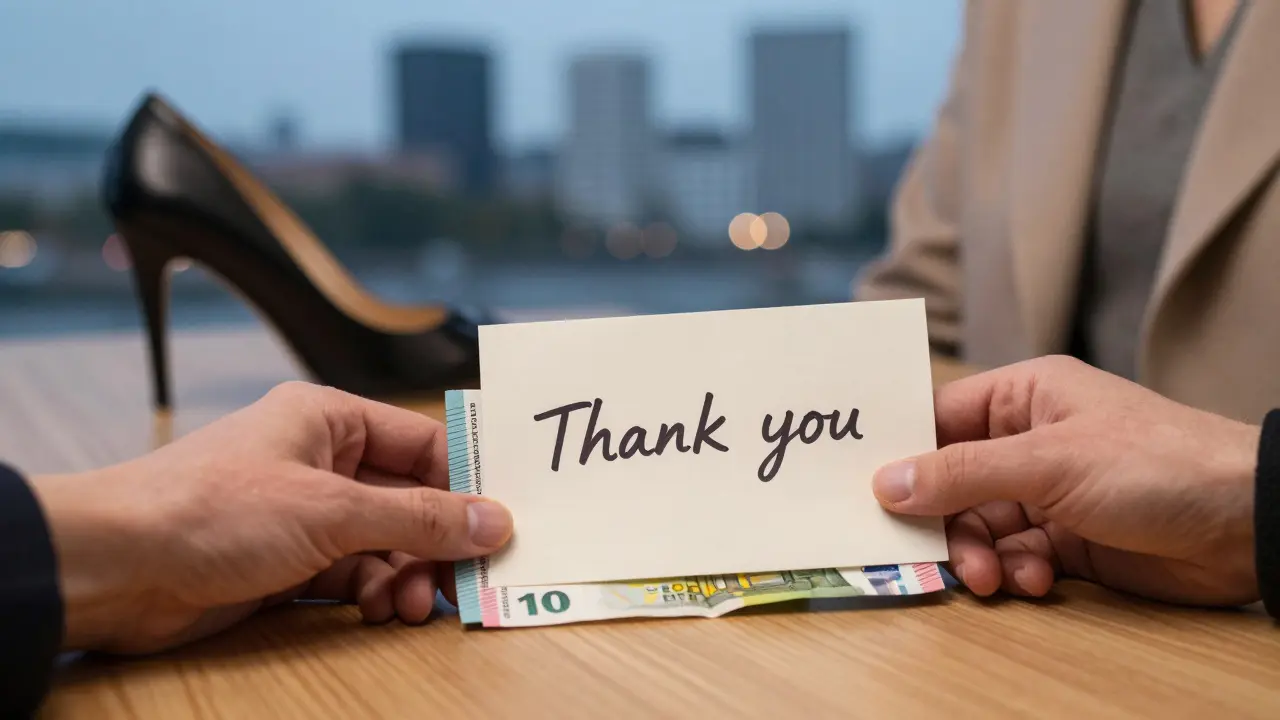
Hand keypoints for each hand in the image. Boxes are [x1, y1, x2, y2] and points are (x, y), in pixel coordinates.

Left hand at [29, 382, 512, 652]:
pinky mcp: (287, 562)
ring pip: (385, 543)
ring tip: (414, 605)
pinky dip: (373, 593)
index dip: (467, 481)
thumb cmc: (211, 509)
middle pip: (409, 500)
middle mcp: (320, 461)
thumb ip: (419, 519)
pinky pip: (354, 574)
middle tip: (468, 578)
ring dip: (408, 575)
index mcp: (329, 419)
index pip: (423, 443)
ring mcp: (303, 515)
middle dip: (438, 542)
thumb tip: (494, 521)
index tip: (507, 518)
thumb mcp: (331, 510)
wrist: (115, 568)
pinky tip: (377, 611)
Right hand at [872, 356, 1259, 605]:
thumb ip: (963, 474)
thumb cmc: (1152, 464)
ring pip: (980, 525)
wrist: (1245, 523)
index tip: (867, 490)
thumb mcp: (1049, 461)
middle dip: (946, 522)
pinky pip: (1016, 556)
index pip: (939, 419)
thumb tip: (885, 483)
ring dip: (981, 555)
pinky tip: (1038, 581)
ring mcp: (1049, 492)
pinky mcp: (1069, 539)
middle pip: (953, 482)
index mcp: (1023, 398)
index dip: (903, 454)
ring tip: (996, 579)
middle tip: (944, 557)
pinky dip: (1017, 572)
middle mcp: (1029, 441)